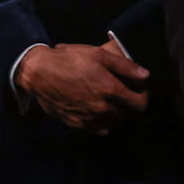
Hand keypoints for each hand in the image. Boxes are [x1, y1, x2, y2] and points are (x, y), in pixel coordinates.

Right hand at [14, 43, 148, 133]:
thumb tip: (145, 75)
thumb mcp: (97, 54)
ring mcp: (90, 119)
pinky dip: (101, 121)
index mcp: (110, 90)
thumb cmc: (68, 59)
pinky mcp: (78, 124)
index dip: (143, 96)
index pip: (140, 104)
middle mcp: (102, 109)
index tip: (138, 89)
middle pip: (128, 115)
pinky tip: (95, 109)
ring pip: (114, 123)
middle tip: (121, 93)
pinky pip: (98, 128)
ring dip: (115, 113)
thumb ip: (124, 66)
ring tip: (107, 100)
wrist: (38, 72)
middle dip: (128, 104)